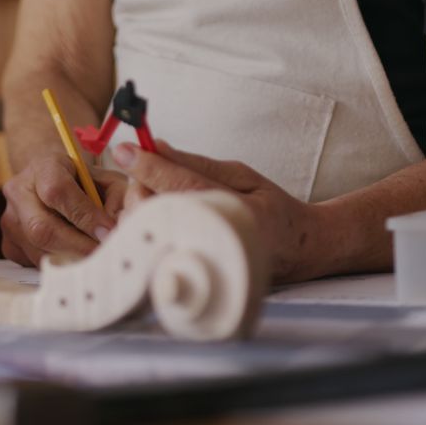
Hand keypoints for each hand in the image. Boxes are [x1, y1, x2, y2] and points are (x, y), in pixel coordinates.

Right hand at [1, 153, 126, 266]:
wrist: (48, 181)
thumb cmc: (82, 181)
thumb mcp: (104, 178)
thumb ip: (116, 198)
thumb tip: (115, 231)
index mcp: (42, 167)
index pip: (57, 192)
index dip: (85, 215)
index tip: (108, 231)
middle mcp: (18, 192)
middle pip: (41, 227)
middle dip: (78, 246)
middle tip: (104, 254)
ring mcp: (9, 220)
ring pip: (38, 250)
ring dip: (71, 259)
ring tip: (95, 259)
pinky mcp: (9, 244)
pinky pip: (34, 263)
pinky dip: (59, 265)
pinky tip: (76, 260)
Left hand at [111, 141, 324, 282]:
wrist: (299, 250)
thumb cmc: (271, 208)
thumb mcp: (241, 175)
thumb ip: (196, 164)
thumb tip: (156, 148)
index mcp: (236, 213)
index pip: (182, 187)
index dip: (150, 166)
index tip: (126, 149)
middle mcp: (217, 241)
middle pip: (157, 211)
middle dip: (140, 186)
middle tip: (146, 171)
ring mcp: (202, 263)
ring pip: (147, 233)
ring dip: (139, 208)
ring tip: (156, 195)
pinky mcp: (188, 276)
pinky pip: (148, 252)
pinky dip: (141, 229)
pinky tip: (153, 217)